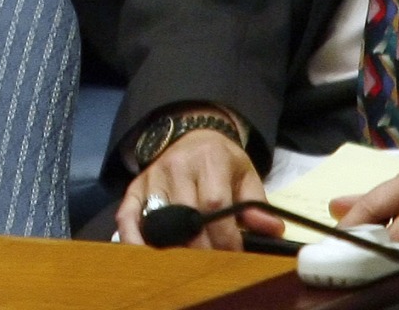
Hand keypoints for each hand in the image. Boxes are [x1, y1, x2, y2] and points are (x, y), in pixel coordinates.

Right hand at [116, 128, 278, 251]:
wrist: (192, 135)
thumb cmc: (222, 161)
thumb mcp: (246, 174)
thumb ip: (257, 204)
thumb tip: (271, 230)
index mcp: (209, 160)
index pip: (214, 204)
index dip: (224, 236)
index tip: (234, 255)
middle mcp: (177, 166)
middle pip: (186, 216)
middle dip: (202, 247)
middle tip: (213, 265)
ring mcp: (153, 176)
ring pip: (160, 220)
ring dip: (174, 247)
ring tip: (187, 264)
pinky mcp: (135, 186)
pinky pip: (127, 213)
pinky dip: (132, 235)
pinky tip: (142, 252)